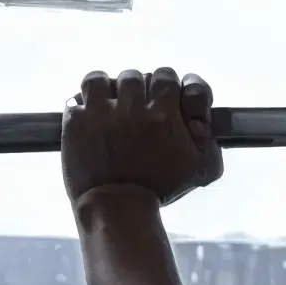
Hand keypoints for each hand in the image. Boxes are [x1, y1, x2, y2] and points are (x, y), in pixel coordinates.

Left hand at [63, 70, 223, 211]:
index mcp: (165, 114)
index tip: (160, 98)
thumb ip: (210, 139)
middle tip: (133, 109)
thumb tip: (200, 120)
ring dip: (105, 91)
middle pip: (134, 76)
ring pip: (100, 79)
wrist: (117, 208)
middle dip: (135, 90)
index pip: (167, 75)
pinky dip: (80, 106)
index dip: (164, 84)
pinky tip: (87, 119)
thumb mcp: (201, 168)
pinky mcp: (76, 122)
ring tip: (106, 107)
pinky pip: (75, 98)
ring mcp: (101, 112)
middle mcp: (133, 107)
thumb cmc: (161, 188)